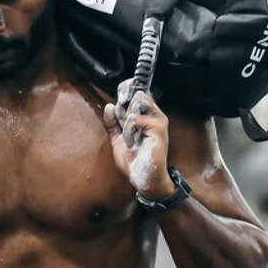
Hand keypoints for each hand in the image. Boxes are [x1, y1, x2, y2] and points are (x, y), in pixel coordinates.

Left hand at [104, 77, 170, 199]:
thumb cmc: (134, 161)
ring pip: (137, 101)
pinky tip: (132, 141)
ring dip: (126, 119)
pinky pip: (135, 119)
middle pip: (138, 92)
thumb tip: (108, 106)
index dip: (126, 88)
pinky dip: (128, 130)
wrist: (143, 179)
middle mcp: (152, 115)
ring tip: (129, 136)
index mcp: (144, 116)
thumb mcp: (118, 140)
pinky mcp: (158, 128)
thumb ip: (112, 124)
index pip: (136, 91)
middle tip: (121, 118)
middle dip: (124, 101)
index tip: (119, 95)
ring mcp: (157, 120)